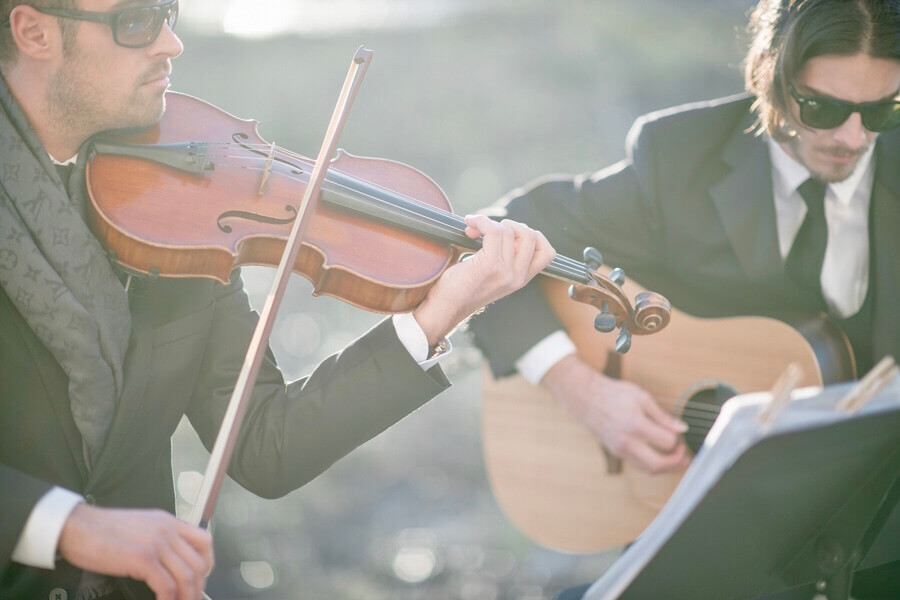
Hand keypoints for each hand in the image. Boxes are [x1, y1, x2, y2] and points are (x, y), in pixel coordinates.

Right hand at [58, 504, 213, 599]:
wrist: (77, 526)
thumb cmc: (102, 530)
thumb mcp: (140, 526)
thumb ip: (158, 538)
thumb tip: (169, 560)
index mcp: (168, 522)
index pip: (204, 541)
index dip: (208, 563)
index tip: (202, 579)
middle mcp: (167, 531)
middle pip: (199, 562)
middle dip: (198, 587)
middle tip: (191, 598)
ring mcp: (156, 544)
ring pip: (187, 576)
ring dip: (187, 597)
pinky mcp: (142, 559)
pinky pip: (166, 585)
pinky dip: (169, 599)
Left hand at [413, 215, 554, 345]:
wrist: (446, 307)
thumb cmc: (463, 288)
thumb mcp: (494, 276)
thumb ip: (507, 258)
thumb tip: (505, 227)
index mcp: (521, 279)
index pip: (547, 253)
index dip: (533, 236)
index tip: (510, 236)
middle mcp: (518, 277)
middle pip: (532, 236)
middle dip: (512, 224)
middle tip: (491, 230)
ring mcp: (505, 272)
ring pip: (508, 231)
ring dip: (488, 222)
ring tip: (473, 229)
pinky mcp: (489, 266)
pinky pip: (493, 231)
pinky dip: (481, 222)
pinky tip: (470, 225)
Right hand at [542, 354, 690, 473]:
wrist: (587, 399)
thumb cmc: (614, 394)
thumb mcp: (642, 397)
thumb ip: (663, 416)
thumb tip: (682, 429)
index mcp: (635, 424)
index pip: (666, 442)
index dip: (678, 439)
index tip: (680, 433)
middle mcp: (626, 441)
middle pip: (657, 465)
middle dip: (676, 463)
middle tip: (685, 456)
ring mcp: (620, 450)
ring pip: (648, 469)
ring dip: (666, 468)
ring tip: (677, 459)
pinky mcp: (617, 453)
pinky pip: (639, 465)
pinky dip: (653, 464)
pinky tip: (660, 456)